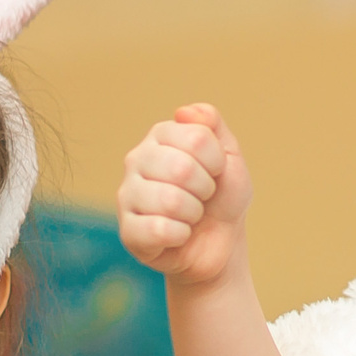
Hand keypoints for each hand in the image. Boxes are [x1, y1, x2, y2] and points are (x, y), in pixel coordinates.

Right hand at [119, 104, 252, 287]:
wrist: (220, 243)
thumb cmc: (222, 196)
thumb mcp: (229, 156)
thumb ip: (212, 126)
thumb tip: (184, 112)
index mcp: (160, 135)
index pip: (197, 138)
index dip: (216, 161)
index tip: (214, 172)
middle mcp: (136, 160)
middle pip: (181, 168)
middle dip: (205, 188)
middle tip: (202, 196)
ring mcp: (127, 195)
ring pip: (170, 201)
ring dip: (193, 214)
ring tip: (190, 215)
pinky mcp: (128, 231)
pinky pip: (159, 230)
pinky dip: (180, 236)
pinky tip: (177, 235)